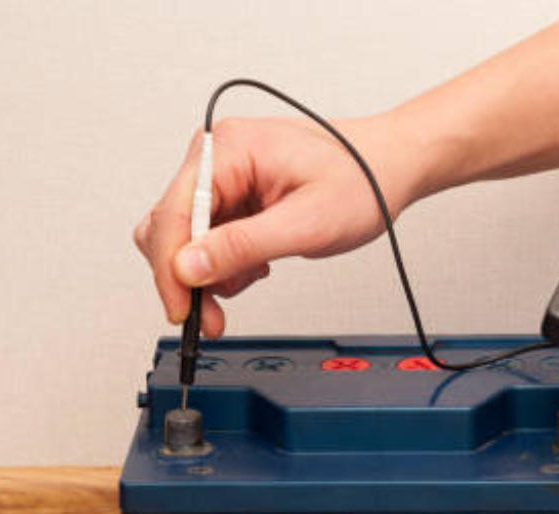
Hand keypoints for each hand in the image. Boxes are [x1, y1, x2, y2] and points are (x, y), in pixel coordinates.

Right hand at [134, 113, 421, 335]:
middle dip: (189, 279)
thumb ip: (242, 246)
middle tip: (212, 318)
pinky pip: (209, 242)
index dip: (170, 270)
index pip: (173, 214)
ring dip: (212, 275)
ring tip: (255, 276)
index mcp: (229, 149)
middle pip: (170, 229)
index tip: (182, 311)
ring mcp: (223, 177)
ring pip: (186, 241)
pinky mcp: (233, 197)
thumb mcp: (305, 223)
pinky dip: (227, 266)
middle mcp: (216, 157)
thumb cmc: (361, 181)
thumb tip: (187, 268)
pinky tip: (258, 266)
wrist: (387, 169)